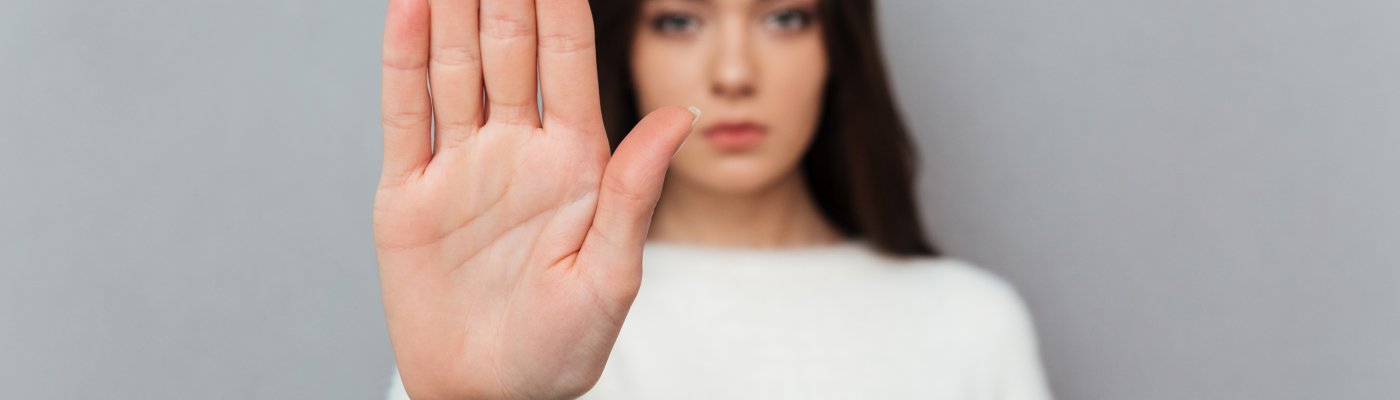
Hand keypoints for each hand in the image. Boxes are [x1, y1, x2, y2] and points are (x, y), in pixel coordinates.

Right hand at [372, 0, 696, 397]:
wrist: (490, 397)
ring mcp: (461, 167)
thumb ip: (635, 193)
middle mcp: (517, 151)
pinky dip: (403, 60)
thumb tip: (677, 115)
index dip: (561, 3)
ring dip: (453, 10)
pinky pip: (406, 115)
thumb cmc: (562, 347)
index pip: (567, 62)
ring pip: (456, 68)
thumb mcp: (611, 275)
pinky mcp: (410, 194)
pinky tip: (408, 10)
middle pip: (509, 49)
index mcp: (576, 164)